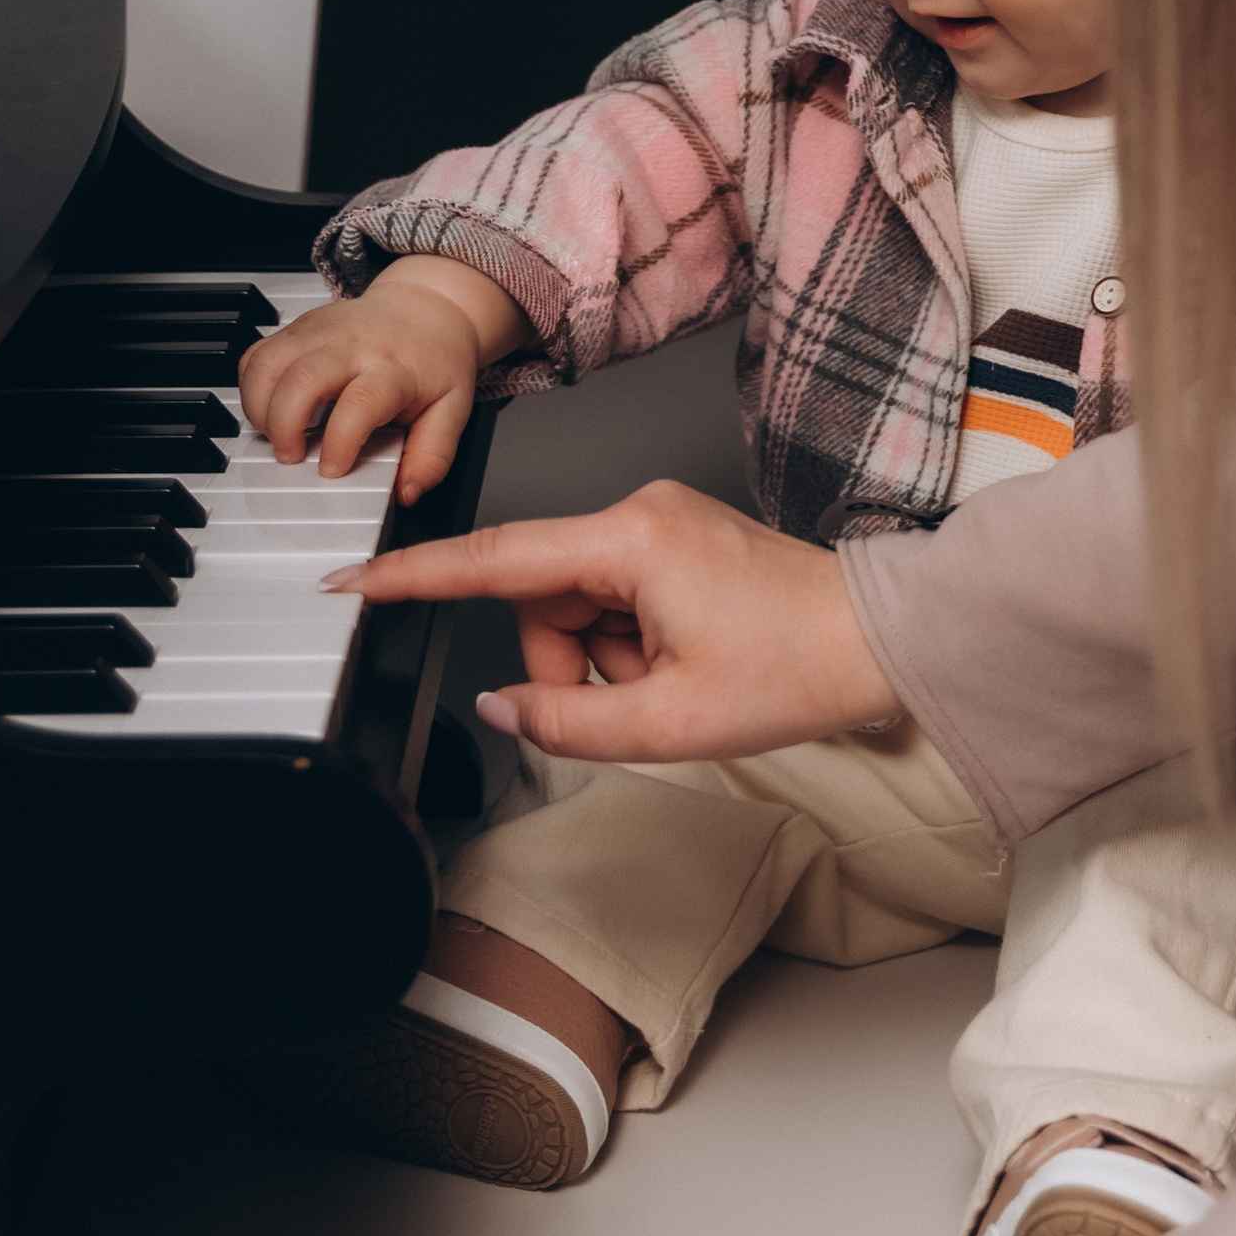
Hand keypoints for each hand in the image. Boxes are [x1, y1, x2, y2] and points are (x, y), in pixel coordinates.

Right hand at [239, 256, 531, 503]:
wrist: (426, 304)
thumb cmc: (435, 359)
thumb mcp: (452, 408)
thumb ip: (433, 455)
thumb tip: (407, 492)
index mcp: (393, 369)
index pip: (360, 403)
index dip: (340, 442)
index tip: (332, 470)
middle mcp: (351, 346)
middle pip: (300, 379)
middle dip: (283, 427)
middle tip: (292, 456)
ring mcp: (319, 332)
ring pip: (266, 365)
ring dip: (259, 409)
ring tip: (278, 435)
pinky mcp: (296, 328)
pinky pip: (256, 355)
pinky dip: (251, 388)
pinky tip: (271, 409)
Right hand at [322, 478, 902, 760]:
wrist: (882, 641)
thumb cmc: (800, 664)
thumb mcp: (671, 721)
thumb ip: (568, 722)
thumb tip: (507, 706)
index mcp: (630, 538)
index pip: (495, 557)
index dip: (417, 575)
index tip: (353, 579)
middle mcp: (639, 513)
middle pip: (541, 599)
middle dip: (570, 665)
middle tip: (637, 700)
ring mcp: (660, 524)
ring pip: (577, 608)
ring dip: (605, 663)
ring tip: (675, 683)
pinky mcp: (677, 542)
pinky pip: (615, 603)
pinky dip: (630, 648)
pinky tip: (685, 664)